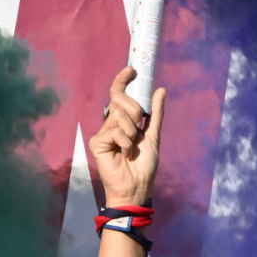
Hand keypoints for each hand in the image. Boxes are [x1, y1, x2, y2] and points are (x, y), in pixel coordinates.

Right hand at [88, 65, 164, 208]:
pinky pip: (115, 130)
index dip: (122, 80)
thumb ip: (156, 114)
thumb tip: (160, 90)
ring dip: (133, 132)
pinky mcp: (96, 142)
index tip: (132, 69)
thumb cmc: (144, 165)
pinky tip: (124, 154)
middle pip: (120, 100)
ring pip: (120, 115)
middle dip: (135, 111)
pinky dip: (126, 142)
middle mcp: (110, 123)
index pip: (118, 95)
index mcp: (122, 121)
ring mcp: (102, 132)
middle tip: (139, 130)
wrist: (137, 186)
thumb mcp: (154, 135)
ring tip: (131, 148)